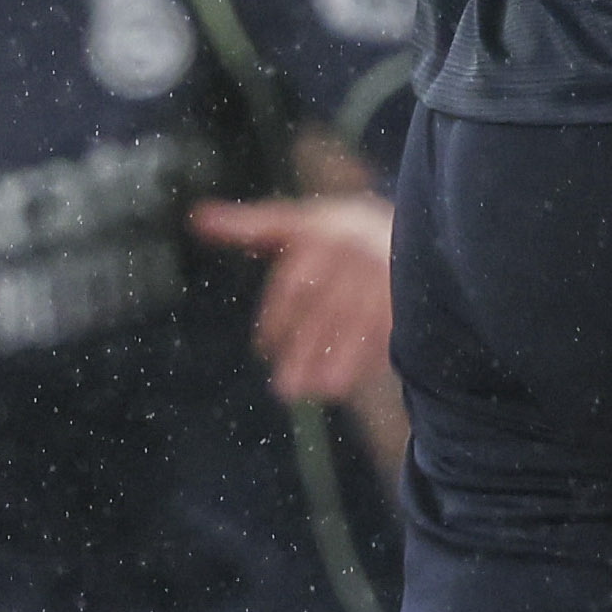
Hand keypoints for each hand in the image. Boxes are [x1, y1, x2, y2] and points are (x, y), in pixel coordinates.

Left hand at [197, 194, 394, 406]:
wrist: (414, 224)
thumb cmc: (338, 230)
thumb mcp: (296, 222)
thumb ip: (247, 225)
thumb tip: (197, 218)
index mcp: (325, 232)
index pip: (294, 282)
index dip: (277, 318)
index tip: (264, 347)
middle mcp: (357, 252)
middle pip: (325, 311)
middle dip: (304, 351)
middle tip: (285, 389)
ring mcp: (387, 276)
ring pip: (357, 326)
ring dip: (335, 362)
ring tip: (313, 393)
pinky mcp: (409, 298)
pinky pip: (386, 332)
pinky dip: (365, 361)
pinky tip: (343, 384)